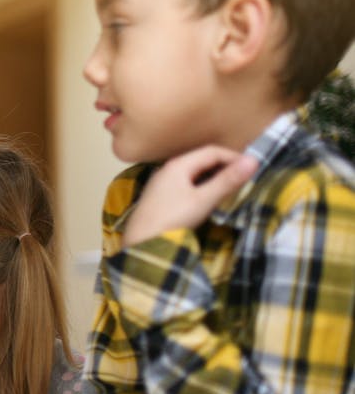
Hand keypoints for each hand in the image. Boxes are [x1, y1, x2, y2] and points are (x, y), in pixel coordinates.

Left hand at [123, 147, 257, 246]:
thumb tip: (253, 160)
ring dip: (214, 176)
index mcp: (178, 164)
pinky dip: (203, 185)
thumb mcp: (203, 200)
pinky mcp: (161, 195)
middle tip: (246, 178)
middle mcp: (168, 168)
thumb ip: (227, 181)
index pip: (212, 151)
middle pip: (202, 159)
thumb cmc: (172, 220)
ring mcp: (163, 182)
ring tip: (233, 187)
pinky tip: (210, 197)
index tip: (254, 168)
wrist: (140, 243)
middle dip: (225, 165)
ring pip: (194, 172)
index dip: (234, 157)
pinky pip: (187, 183)